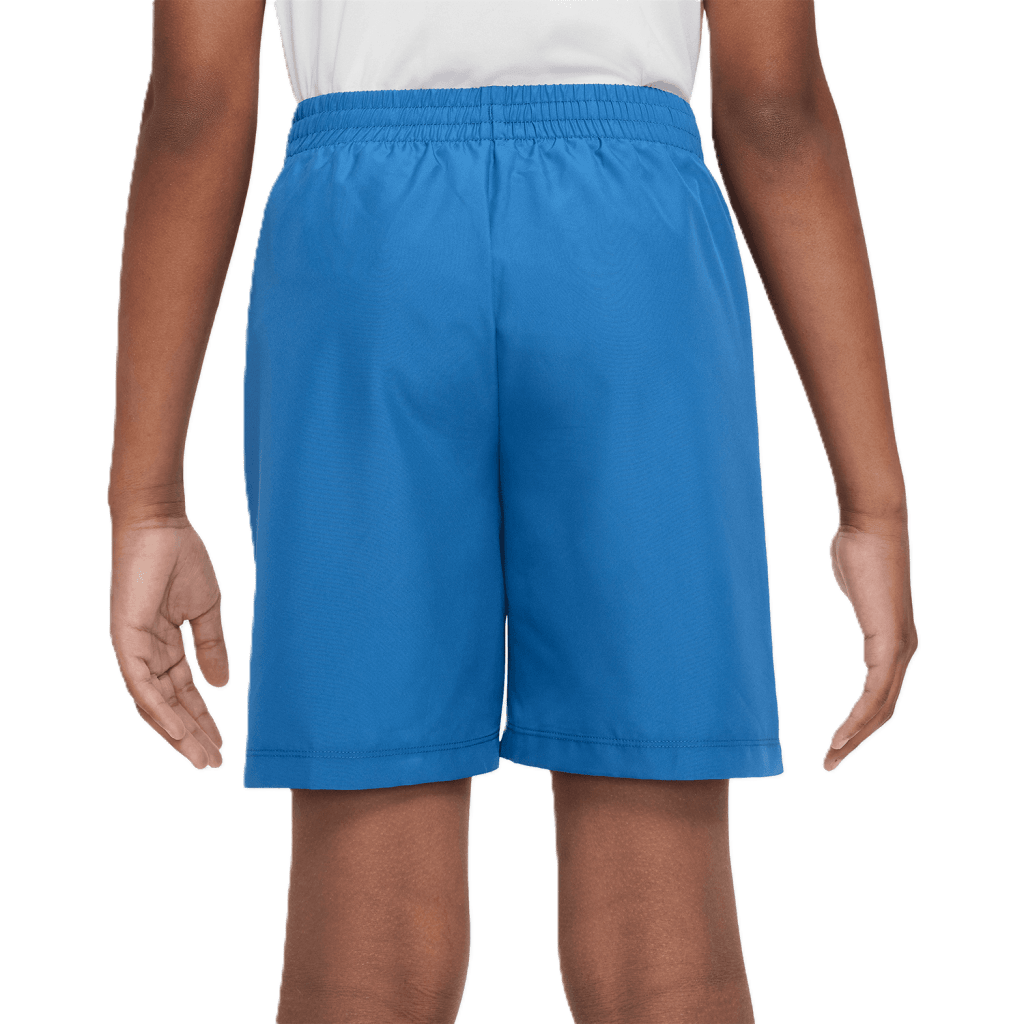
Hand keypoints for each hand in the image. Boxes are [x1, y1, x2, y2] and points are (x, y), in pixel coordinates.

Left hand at [109, 518, 228, 769]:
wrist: (162, 525)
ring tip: (201, 756)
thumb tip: (222, 685)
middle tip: (212, 763)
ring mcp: (132, 648)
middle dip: (191, 735)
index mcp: (163, 645)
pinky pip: (141, 685)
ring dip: (178, 732)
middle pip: (167, 706)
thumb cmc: (182, 558)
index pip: (182, 693)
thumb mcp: (207, 610)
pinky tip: (177, 731)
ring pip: (153, 704)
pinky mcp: (125, 639)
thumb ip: (212, 647)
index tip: (222, 745)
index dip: (202, 719)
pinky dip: (159, 711)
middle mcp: (143, 653)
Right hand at [822, 522, 919, 772]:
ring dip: (855, 737)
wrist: (871, 527)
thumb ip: (858, 601)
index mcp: (893, 641)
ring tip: (831, 758)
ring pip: (880, 708)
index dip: (858, 722)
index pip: (878, 695)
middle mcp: (903, 650)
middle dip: (856, 740)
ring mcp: (900, 649)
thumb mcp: (854, 585)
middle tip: (830, 763)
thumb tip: (854, 590)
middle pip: (882, 710)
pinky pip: (875, 692)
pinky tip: (842, 735)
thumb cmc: (856, 548)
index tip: (835, 741)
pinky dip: (858, 718)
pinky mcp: (891, 643)